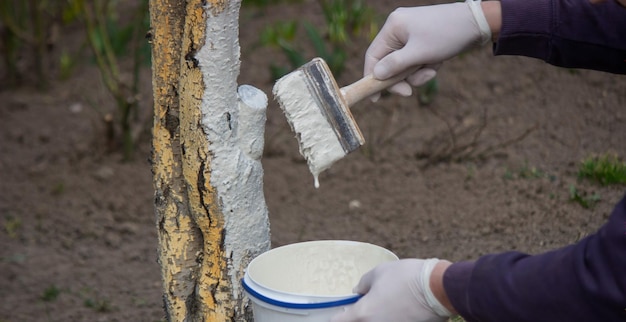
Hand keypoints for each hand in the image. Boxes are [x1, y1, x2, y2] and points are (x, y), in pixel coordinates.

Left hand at [331, 258, 452, 321]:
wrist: (437, 288)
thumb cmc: (406, 277)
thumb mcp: (379, 272)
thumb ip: (363, 283)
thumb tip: (358, 291)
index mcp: (363, 313)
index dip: (338, 317)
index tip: (341, 312)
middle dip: (359, 317)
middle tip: (367, 305)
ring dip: (376, 318)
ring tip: (386, 305)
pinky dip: (391, 319)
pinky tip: (399, 310)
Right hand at [365, 1, 490, 98]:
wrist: (477, 23)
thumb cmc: (447, 35)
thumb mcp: (419, 54)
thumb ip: (395, 66)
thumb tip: (376, 75)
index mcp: (393, 26)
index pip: (373, 55)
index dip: (371, 77)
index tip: (376, 98)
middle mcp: (398, 28)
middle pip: (389, 62)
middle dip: (402, 77)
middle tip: (409, 92)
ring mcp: (410, 33)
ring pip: (404, 64)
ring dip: (416, 73)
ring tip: (432, 69)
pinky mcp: (422, 39)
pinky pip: (415, 59)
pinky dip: (424, 66)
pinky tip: (437, 62)